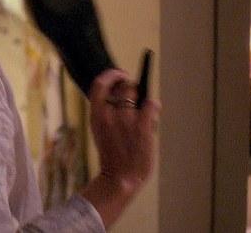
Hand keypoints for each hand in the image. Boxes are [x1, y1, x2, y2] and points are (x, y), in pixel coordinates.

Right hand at [82, 68, 160, 226]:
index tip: (118, 73)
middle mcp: (109, 114)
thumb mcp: (99, 132)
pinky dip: (154, 105)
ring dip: (142, 96)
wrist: (121, 177)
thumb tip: (119, 97)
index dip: (110, 75)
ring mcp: (126, 119)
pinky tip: (153, 112)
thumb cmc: (112, 156)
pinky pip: (151, 103)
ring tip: (145, 107)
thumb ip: (105, 114)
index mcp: (96, 115)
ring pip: (136, 92)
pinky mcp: (142, 126)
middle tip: (135, 92)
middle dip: (130, 85)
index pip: (99, 85)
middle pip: (122, 86)